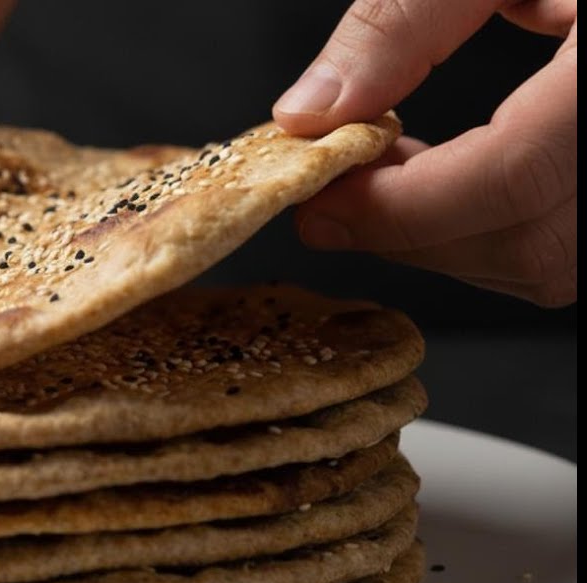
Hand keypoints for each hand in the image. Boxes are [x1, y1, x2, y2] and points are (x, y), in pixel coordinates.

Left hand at [274, 0, 576, 306]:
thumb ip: (406, 22)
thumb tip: (314, 110)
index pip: (513, 177)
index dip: (399, 206)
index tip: (317, 198)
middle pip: (528, 244)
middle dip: (409, 230)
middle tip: (335, 185)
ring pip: (549, 265)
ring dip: (446, 237)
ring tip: (386, 170)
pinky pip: (567, 249)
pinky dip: (491, 231)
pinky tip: (445, 176)